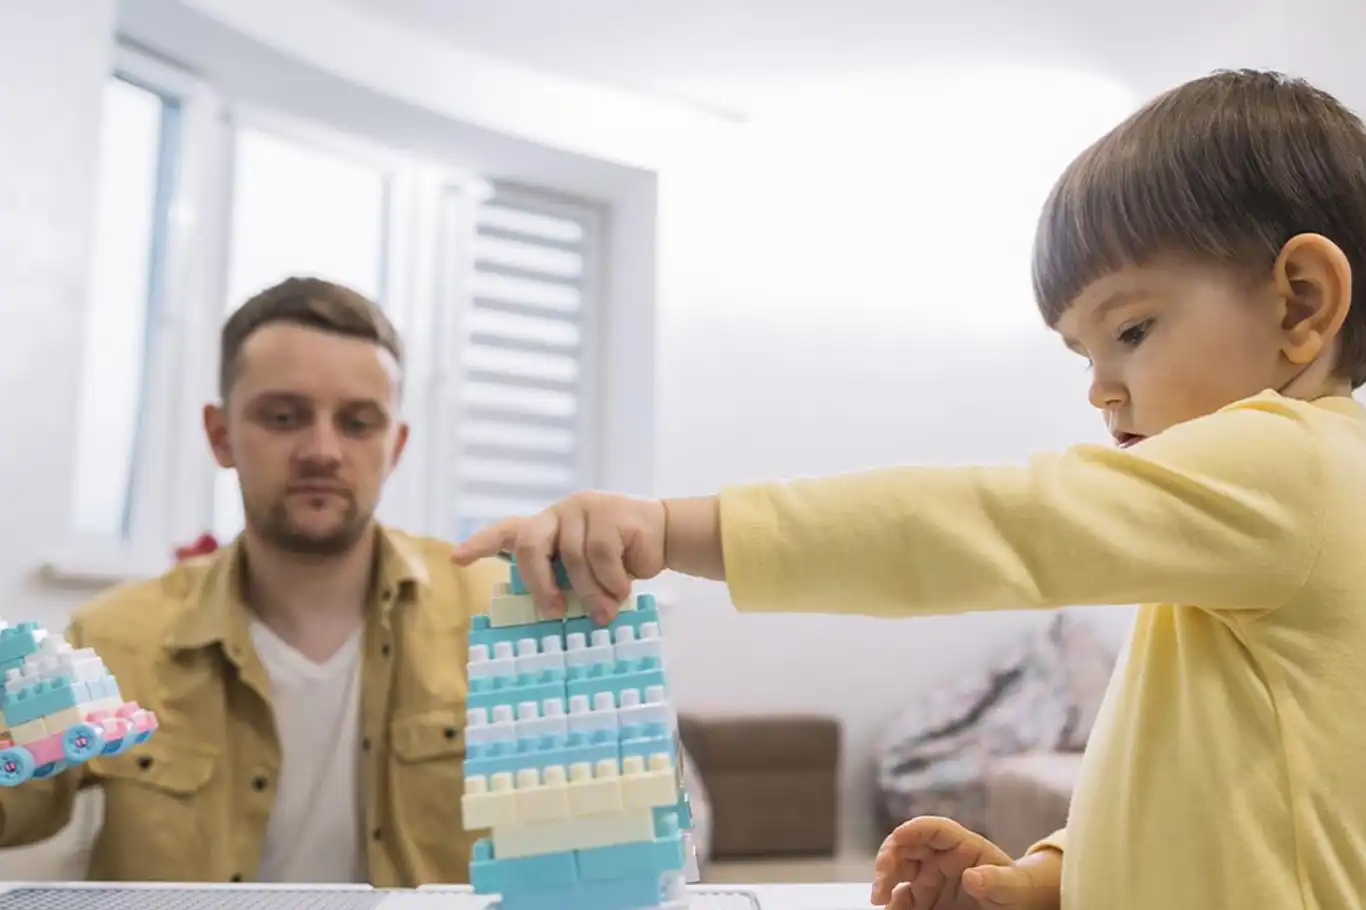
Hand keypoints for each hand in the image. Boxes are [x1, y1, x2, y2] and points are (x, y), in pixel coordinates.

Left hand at [450, 492, 667, 621]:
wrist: (663, 537)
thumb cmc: (619, 562)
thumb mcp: (585, 574)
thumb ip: (565, 583)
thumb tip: (553, 614)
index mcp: (546, 529)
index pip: (507, 531)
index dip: (480, 544)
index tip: (456, 559)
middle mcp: (558, 514)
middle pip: (529, 544)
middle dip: (539, 583)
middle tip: (554, 612)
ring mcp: (582, 508)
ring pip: (573, 557)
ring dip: (591, 592)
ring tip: (606, 611)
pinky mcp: (608, 511)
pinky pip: (601, 555)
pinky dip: (612, 580)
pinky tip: (623, 587)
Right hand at [870, 817, 1058, 909]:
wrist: (1014, 907)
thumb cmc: (1015, 890)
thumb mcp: (1011, 886)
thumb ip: (995, 880)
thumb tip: (973, 876)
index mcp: (960, 845)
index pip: (933, 829)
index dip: (914, 829)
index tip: (897, 837)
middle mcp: (938, 858)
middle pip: (906, 847)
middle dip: (888, 858)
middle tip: (882, 882)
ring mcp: (928, 878)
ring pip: (897, 872)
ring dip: (884, 882)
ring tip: (880, 900)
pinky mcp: (923, 899)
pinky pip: (902, 898)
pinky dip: (893, 903)